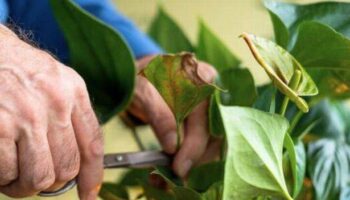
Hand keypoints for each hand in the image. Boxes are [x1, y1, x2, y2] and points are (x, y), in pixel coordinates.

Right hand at [0, 25, 102, 198]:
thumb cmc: (22, 70)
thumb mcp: (58, 82)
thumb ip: (72, 116)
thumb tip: (79, 162)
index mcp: (74, 92)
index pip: (92, 145)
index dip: (93, 175)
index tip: (89, 193)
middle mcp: (55, 103)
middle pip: (67, 168)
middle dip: (53, 182)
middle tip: (39, 177)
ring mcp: (27, 115)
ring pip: (40, 177)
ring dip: (27, 185)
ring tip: (17, 176)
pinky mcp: (0, 125)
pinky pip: (8, 172)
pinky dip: (4, 177)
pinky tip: (2, 163)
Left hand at [128, 55, 221, 177]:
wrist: (140, 75)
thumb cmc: (141, 77)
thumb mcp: (143, 90)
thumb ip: (159, 115)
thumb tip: (172, 146)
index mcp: (203, 79)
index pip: (206, 120)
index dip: (194, 147)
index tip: (178, 168)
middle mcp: (213, 94)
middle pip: (215, 135)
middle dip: (194, 160)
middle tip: (172, 177)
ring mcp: (211, 108)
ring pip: (212, 143)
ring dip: (192, 163)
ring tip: (168, 177)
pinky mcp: (205, 121)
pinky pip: (205, 144)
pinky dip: (190, 158)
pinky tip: (174, 168)